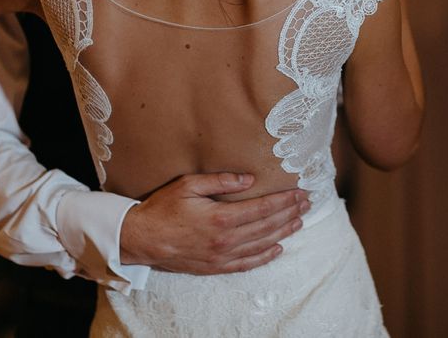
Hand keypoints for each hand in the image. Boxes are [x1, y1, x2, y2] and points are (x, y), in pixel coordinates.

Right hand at [119, 173, 308, 273]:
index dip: (284, 201)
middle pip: (267, 226)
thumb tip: (249, 179)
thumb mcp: (188, 185)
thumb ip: (220, 181)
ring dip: (283, 233)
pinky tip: (278, 249)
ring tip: (299, 221)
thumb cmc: (163, 208)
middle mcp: (225, 240)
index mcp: (220, 218)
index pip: (262, 209)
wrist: (141, 239)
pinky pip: (246, 264)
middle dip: (289, 213)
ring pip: (261, 245)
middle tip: (307, 203)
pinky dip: (265, 257)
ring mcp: (221, 256)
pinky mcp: (214, 267)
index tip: (299, 192)